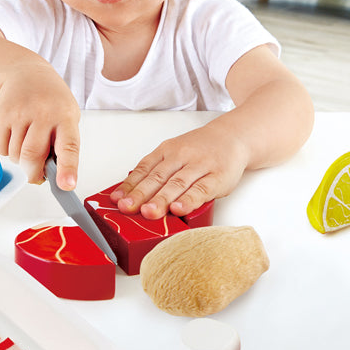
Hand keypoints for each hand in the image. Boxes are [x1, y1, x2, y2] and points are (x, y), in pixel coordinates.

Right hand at [0, 62, 80, 187]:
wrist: (25, 73)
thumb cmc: (50, 100)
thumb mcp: (66, 116)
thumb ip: (61, 145)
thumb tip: (49, 176)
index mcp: (65, 116)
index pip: (68, 146)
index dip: (67, 169)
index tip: (66, 185)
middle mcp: (42, 113)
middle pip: (32, 156)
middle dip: (33, 173)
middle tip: (36, 175)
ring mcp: (19, 113)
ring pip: (15, 156)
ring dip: (20, 160)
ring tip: (27, 142)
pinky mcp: (0, 116)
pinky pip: (0, 149)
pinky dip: (6, 151)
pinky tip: (14, 135)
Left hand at [110, 123, 248, 218]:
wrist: (233, 137)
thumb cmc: (200, 150)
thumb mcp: (175, 153)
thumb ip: (156, 171)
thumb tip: (129, 192)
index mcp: (167, 151)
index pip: (144, 168)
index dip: (129, 185)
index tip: (116, 199)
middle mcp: (181, 156)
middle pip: (157, 177)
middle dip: (141, 194)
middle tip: (127, 208)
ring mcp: (200, 166)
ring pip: (177, 184)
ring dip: (162, 199)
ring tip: (149, 212)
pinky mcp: (218, 177)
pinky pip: (202, 189)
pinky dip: (189, 200)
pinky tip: (179, 209)